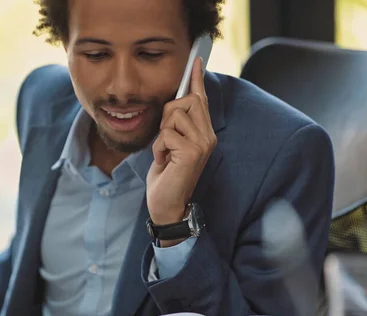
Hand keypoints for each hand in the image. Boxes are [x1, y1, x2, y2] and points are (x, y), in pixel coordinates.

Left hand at [146, 57, 216, 229]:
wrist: (167, 204)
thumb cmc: (167, 175)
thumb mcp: (171, 144)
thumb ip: (176, 124)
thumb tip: (174, 101)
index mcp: (204, 133)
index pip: (201, 100)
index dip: (196, 79)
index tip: (196, 59)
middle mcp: (208, 136)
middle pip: (184, 100)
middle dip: (167, 116)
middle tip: (166, 140)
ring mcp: (202, 143)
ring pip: (174, 114)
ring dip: (162, 134)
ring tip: (166, 153)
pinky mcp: (192, 151)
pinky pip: (166, 133)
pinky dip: (159, 147)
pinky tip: (165, 161)